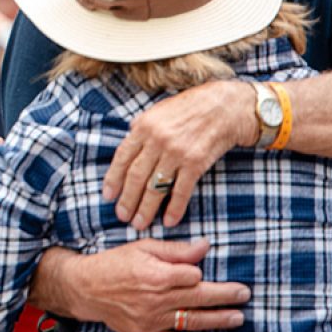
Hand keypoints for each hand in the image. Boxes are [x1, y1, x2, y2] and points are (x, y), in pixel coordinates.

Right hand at [40, 240, 247, 331]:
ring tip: (237, 317)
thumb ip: (175, 250)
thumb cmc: (114, 263)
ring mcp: (152, 320)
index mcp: (156, 274)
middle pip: (199, 298)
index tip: (201, 272)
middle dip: (225, 296)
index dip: (199, 273)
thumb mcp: (142, 247)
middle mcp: (156, 299)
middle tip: (244, 294)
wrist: (85, 288)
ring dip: (219, 319)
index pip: (192, 275)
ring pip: (193, 320)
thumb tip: (205, 246)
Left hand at [102, 80, 254, 228]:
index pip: (122, 157)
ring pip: (156, 187)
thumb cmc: (189, 109)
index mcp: (143, 127)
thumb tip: (128, 150)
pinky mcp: (196, 163)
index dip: (113, 178)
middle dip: (127, 199)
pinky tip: (169, 221)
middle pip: (136, 176)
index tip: (107, 195)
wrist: (224, 107)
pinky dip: (174, 208)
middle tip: (121, 216)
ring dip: (146, 208)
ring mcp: (176, 153)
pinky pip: (181, 190)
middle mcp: (157, 140)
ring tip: (139, 223)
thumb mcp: (158, 112)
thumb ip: (141, 130)